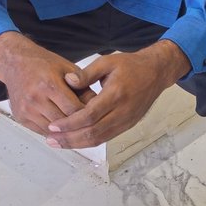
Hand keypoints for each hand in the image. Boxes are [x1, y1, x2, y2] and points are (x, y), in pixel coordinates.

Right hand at [0, 32, 91, 138]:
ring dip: (65, 131)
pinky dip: (53, 131)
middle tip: (89, 123)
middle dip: (78, 124)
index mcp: (49, 84)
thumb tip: (98, 103)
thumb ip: (82, 86)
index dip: (87, 113)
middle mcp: (35, 98)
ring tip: (77, 127)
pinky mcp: (20, 117)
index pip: (74, 109)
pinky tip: (61, 127)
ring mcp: (26, 109)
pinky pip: (41, 131)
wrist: (15, 62)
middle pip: (63, 122)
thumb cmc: (42, 63)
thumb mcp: (67, 68)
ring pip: (52, 130)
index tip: (95, 114)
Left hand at [45, 41, 189, 148]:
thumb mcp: (107, 62)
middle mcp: (122, 112)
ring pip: (99, 139)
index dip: (70, 123)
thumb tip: (67, 81)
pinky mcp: (127, 125)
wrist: (155, 73)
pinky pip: (106, 138)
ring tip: (58, 143)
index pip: (89, 116)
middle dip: (69, 138)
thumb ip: (86, 73)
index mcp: (116, 94)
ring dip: (77, 144)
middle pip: (92, 132)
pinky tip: (75, 140)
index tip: (53, 126)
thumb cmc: (130, 66)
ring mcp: (126, 121)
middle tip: (50, 140)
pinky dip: (88, 142)